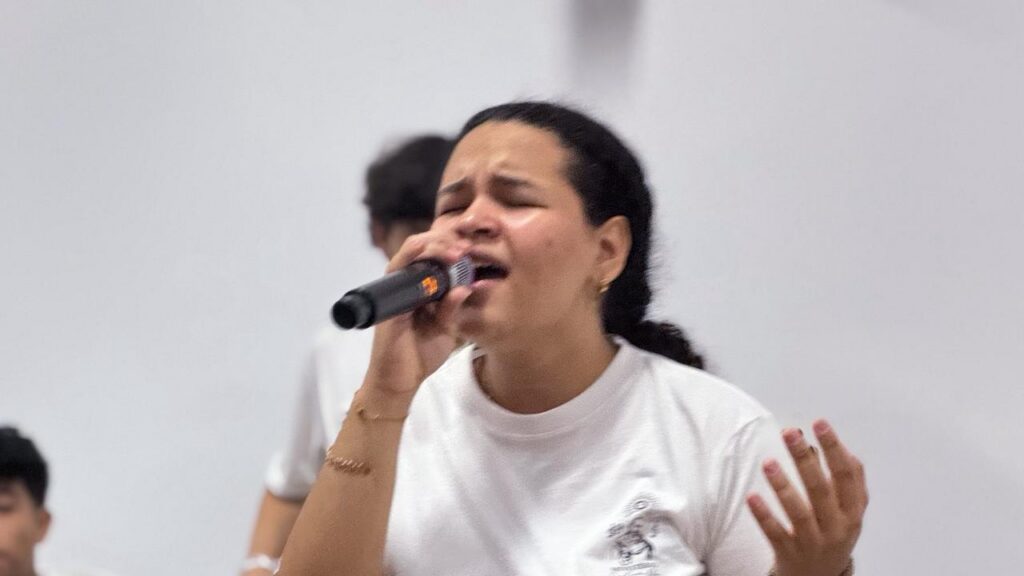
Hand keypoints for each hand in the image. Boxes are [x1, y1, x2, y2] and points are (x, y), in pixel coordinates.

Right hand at [362, 231, 472, 395]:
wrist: (400, 380)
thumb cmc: (420, 354)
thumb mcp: (445, 328)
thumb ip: (453, 307)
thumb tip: (466, 286)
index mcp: (419, 287)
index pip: (430, 254)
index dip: (449, 246)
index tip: (470, 249)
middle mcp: (404, 284)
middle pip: (418, 247)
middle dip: (443, 241)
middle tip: (464, 247)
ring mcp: (394, 291)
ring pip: (408, 255)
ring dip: (434, 249)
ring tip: (456, 253)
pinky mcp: (389, 303)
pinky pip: (401, 277)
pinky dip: (421, 270)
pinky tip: (443, 275)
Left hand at [746, 420, 867, 575]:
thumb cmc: (832, 532)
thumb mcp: (846, 509)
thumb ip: (841, 478)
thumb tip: (829, 442)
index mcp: (853, 511)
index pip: (847, 475)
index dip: (834, 448)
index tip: (819, 423)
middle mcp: (837, 526)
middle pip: (821, 489)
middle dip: (805, 459)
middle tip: (789, 433)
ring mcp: (814, 542)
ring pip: (799, 512)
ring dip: (783, 486)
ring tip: (768, 463)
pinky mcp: (790, 553)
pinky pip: (776, 533)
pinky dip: (764, 515)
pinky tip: (751, 497)